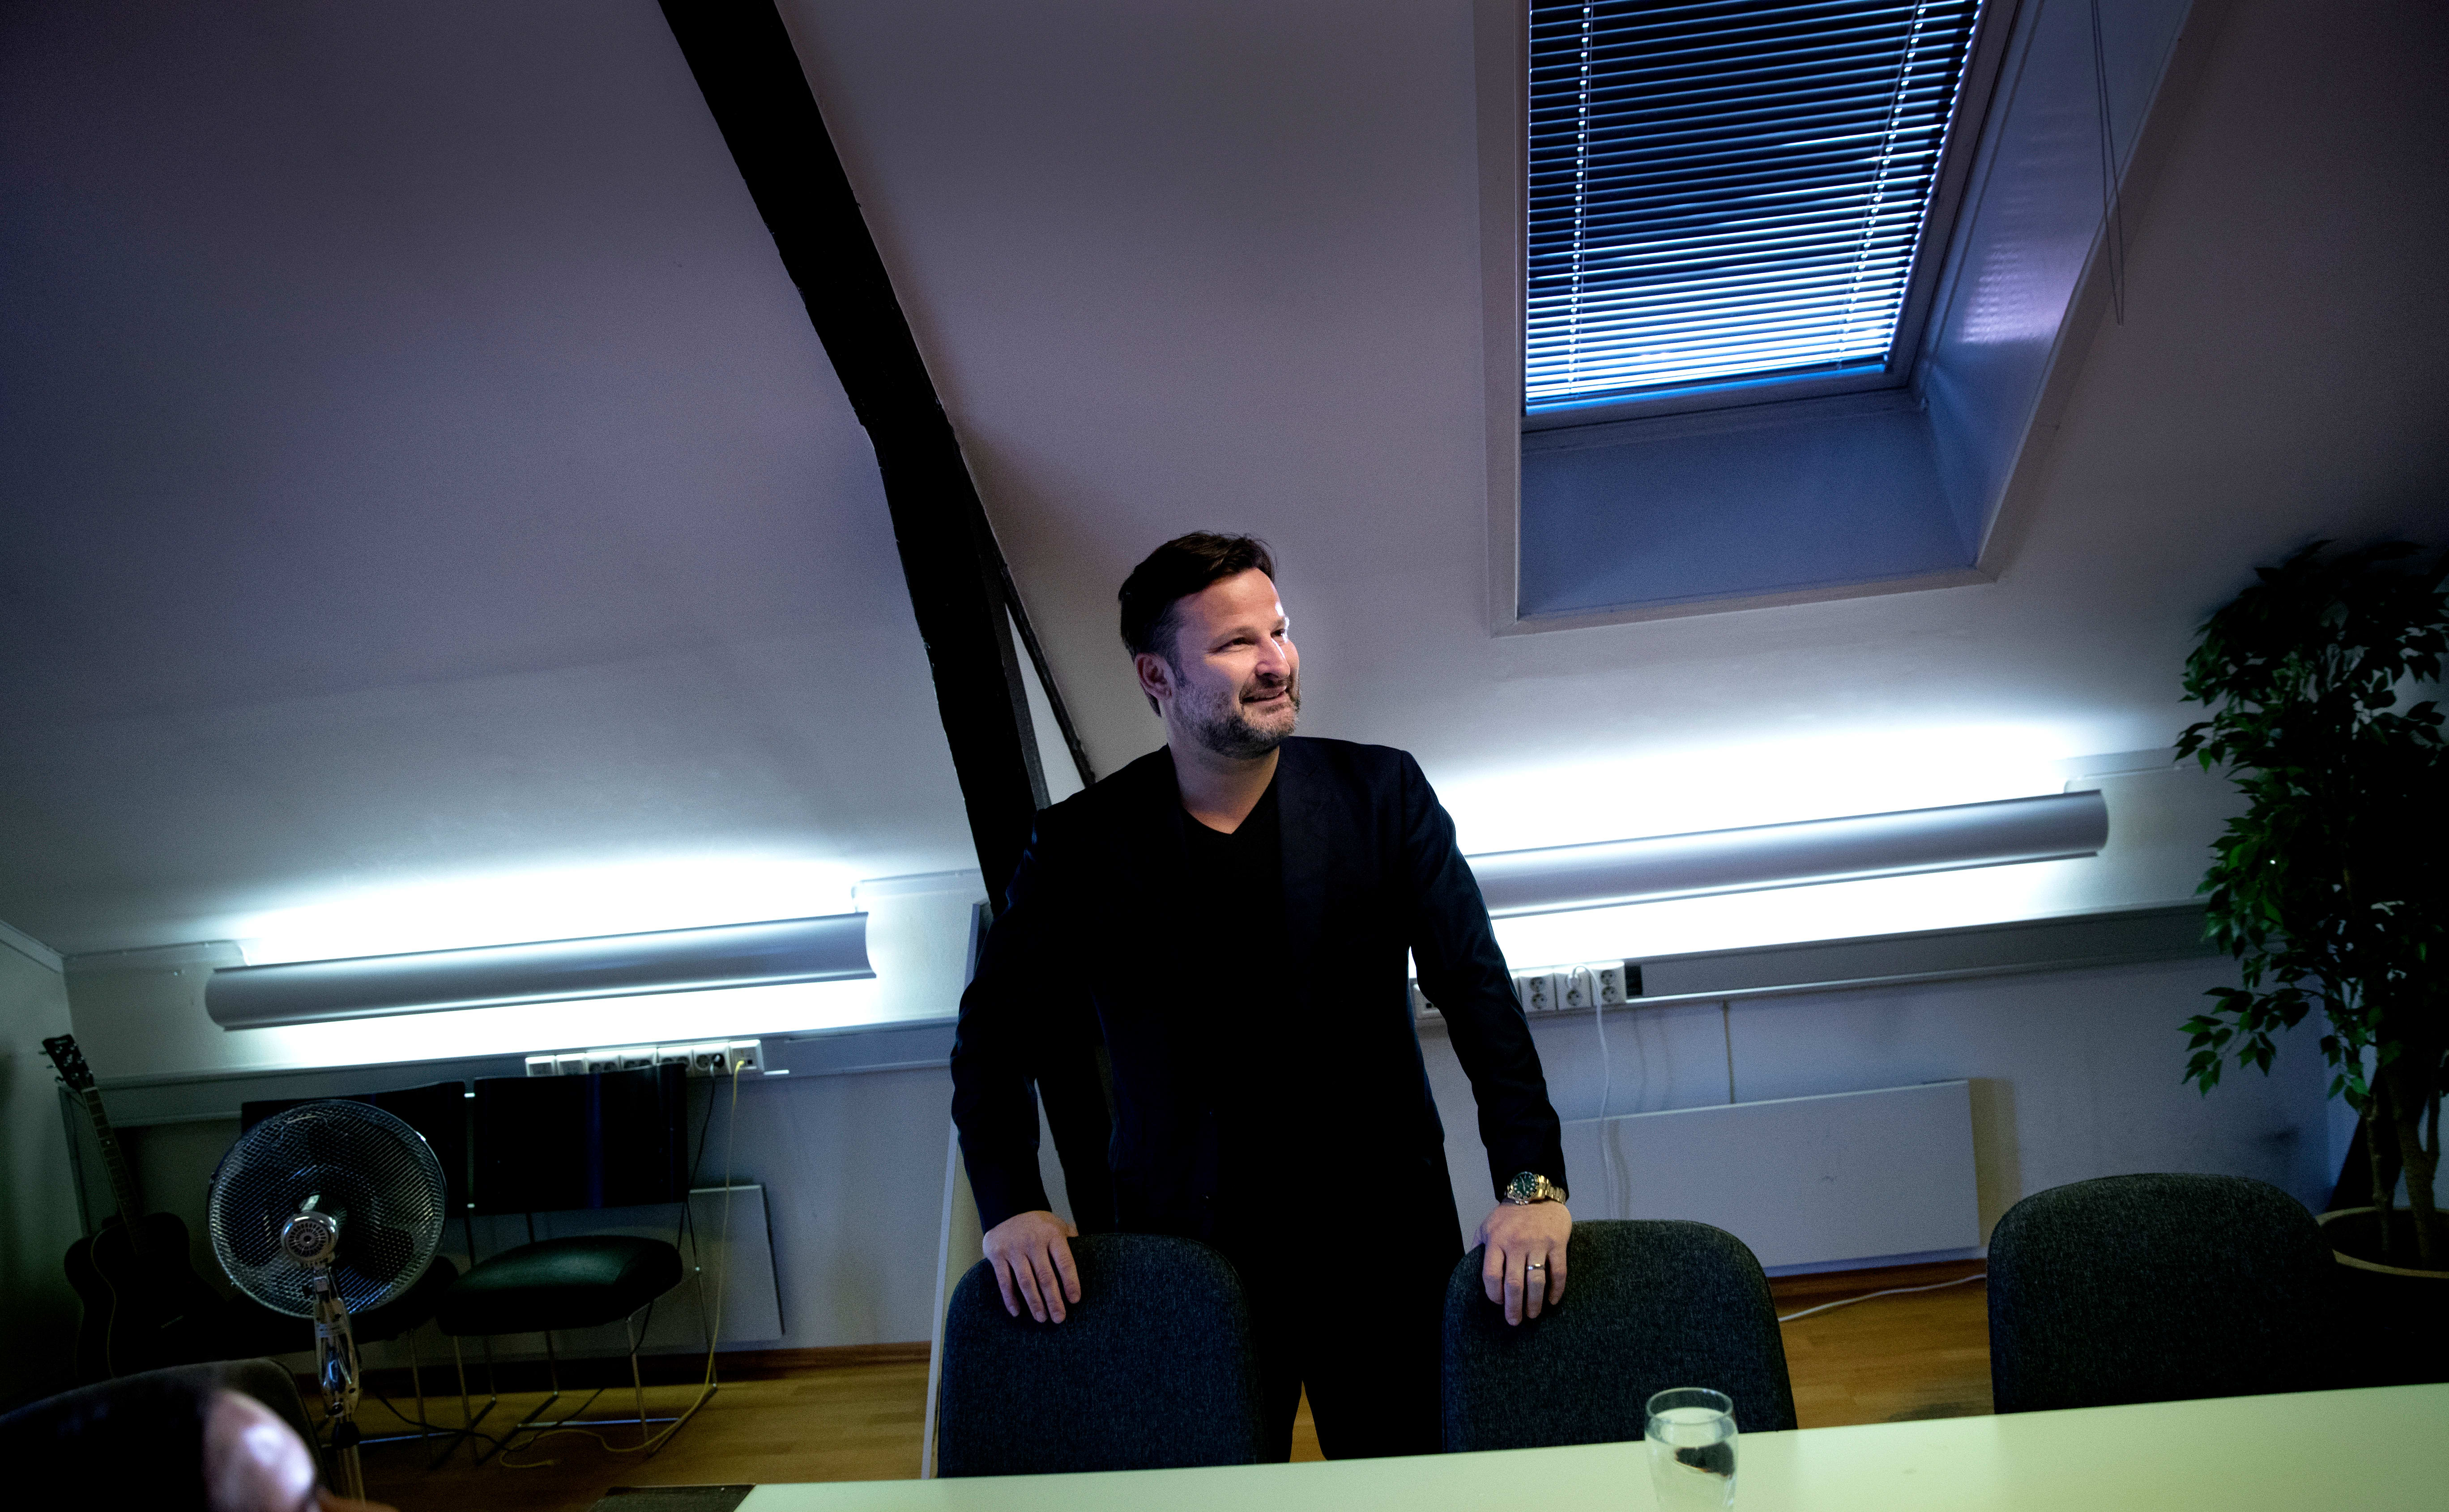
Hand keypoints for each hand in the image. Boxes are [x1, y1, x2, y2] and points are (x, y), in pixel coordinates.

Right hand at [983, 1209, 1080, 1322]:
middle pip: (1045, 1276)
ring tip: (1042, 1318)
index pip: (1064, 1262)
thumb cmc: (1038, 1223)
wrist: (1008, 1207)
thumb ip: (1071, 1240)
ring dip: (1034, 1303)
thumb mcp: (1057, 1225)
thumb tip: (1087, 1254)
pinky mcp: (997, 1254)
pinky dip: (1010, 1298)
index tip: (1075, 1300)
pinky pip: (1004, 1281)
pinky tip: (1016, 1312)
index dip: (1070, 1282)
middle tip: (1059, 1318)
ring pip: (1025, 1281)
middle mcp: (1033, 1242)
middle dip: (1053, 1300)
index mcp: (1052, 1235)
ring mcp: (1014, 1248)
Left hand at [1476, 1199, 1570, 1324]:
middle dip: (1513, 1307)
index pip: (1491, 1275)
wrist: (1535, 1192)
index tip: (1498, 1303)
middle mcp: (1516, 1243)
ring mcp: (1538, 1243)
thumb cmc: (1508, 1216)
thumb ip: (1478, 1248)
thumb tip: (1468, 1272)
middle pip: (1514, 1284)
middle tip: (1514, 1321)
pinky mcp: (1557, 1243)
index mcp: (1496, 1240)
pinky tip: (1552, 1301)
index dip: (1494, 1294)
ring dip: (1534, 1303)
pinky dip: (1556, 1289)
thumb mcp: (1486, 1227)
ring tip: (1532, 1315)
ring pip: (1536, 1281)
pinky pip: (1558, 1272)